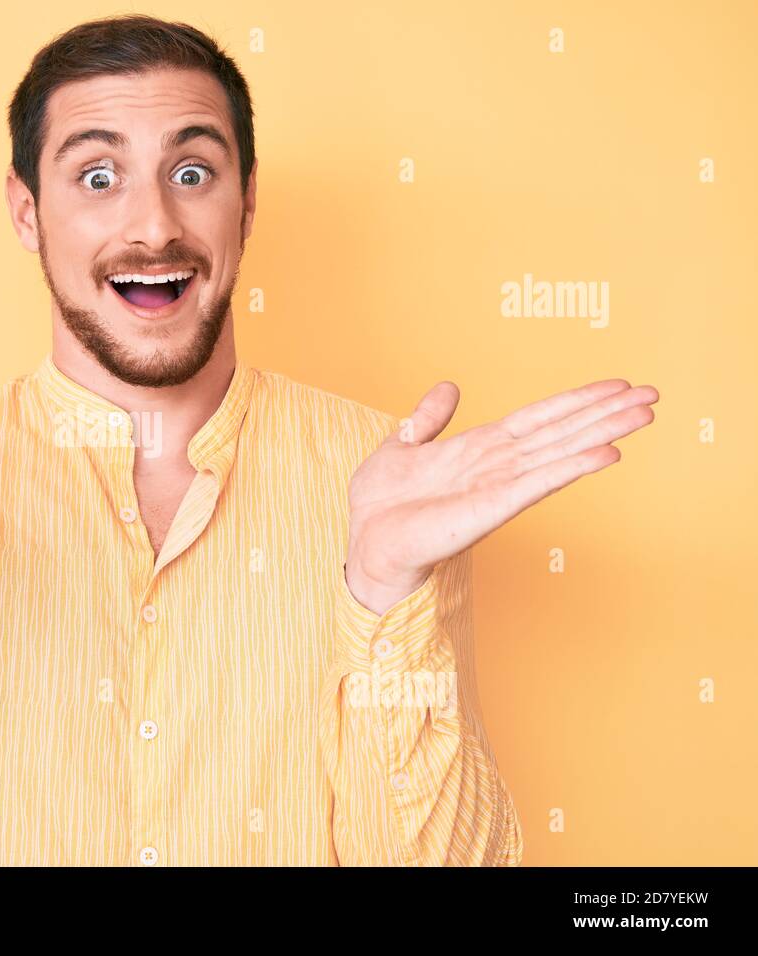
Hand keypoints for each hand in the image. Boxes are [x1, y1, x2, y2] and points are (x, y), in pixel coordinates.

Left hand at [344, 378, 658, 614]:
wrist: (365, 542)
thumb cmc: (381, 504)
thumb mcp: (401, 445)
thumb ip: (427, 419)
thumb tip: (448, 387)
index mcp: (478, 449)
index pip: (538, 418)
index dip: (576, 400)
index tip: (616, 384)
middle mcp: (497, 466)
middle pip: (561, 432)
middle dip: (605, 413)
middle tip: (653, 393)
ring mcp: (497, 487)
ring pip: (559, 453)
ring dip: (602, 433)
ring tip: (643, 414)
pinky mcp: (490, 509)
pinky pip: (538, 484)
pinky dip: (571, 467)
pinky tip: (606, 454)